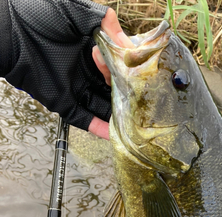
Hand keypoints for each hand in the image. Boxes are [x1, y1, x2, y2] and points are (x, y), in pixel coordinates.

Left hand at [3, 0, 132, 139]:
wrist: (7, 32)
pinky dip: (98, 128)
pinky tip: (114, 133)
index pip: (116, 63)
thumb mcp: (74, 9)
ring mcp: (74, 87)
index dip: (127, 69)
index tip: (138, 72)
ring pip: (102, 106)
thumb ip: (103, 21)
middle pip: (112, 88)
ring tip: (136, 122)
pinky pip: (84, 118)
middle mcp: (84, 69)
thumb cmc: (35, 14)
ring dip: (118, 115)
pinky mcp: (62, 102)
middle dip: (127, 95)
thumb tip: (127, 43)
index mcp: (90, 48)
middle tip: (142, 100)